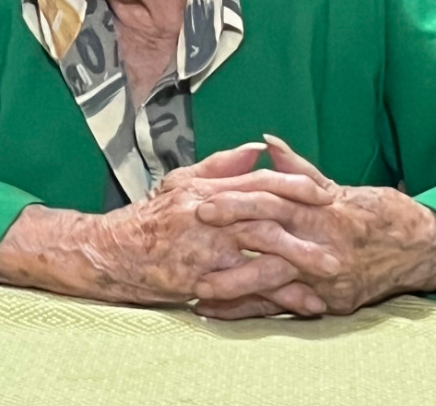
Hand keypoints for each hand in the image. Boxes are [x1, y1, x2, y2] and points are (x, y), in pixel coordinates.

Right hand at [0, 144, 333, 306]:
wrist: (113, 252)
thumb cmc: (148, 219)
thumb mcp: (179, 183)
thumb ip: (218, 165)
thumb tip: (256, 149)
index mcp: (203, 188)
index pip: (254, 180)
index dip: (292, 184)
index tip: (323, 191)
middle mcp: (204, 212)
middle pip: (263, 210)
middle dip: (303, 220)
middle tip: (335, 230)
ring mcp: (202, 244)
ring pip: (258, 245)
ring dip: (297, 257)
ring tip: (327, 269)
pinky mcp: (199, 275)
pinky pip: (244, 284)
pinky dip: (274, 293)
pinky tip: (298, 300)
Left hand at [194, 135, 435, 318]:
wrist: (415, 246)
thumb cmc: (367, 211)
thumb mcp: (332, 186)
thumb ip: (294, 168)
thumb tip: (265, 142)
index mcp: (313, 208)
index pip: (267, 200)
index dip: (234, 201)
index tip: (201, 205)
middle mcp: (318, 240)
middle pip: (266, 240)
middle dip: (227, 247)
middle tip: (190, 251)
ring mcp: (323, 275)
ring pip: (272, 280)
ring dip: (234, 286)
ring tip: (199, 290)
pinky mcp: (328, 301)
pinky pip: (283, 307)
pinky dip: (251, 310)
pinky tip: (221, 314)